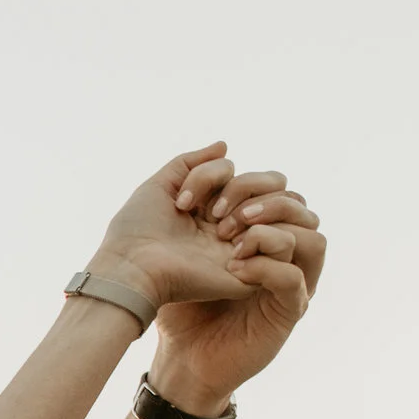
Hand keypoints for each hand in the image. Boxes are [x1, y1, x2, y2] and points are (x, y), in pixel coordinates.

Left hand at [88, 143, 307, 312]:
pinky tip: (232, 251)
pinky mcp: (253, 273)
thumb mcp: (160, 185)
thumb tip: (225, 145)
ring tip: (222, 233)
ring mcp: (244, 248)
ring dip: (254, 212)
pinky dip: (263, 236)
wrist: (133, 270)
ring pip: (285, 211)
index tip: (181, 202)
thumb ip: (191, 162)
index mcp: (211, 207)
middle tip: (210, 215)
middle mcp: (232, 225)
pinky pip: (285, 243)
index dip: (213, 177)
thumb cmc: (137, 230)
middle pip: (273, 186)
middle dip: (241, 188)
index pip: (239, 174)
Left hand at [152, 173, 325, 411]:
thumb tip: (226, 146)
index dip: (237, 183)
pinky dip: (268, 264)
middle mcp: (267, 247)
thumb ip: (190, 174)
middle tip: (217, 219)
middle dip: (259, 199)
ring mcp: (278, 277)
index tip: (188, 202)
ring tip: (232, 239)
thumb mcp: (162, 215)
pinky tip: (234, 266)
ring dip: (274, 227)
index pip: (270, 186)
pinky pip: (295, 276)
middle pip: (296, 202)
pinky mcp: (281, 309)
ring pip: (311, 234)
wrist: (148, 333)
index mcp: (246, 225)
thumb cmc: (156, 281)